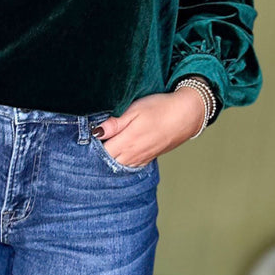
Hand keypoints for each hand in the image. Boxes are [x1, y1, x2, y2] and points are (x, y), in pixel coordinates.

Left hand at [90, 88, 205, 166]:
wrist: (186, 115)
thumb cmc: (160, 108)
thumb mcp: (135, 109)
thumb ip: (115, 123)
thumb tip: (96, 132)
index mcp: (128, 141)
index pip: (101, 152)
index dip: (92, 146)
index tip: (88, 137)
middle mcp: (133, 154)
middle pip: (107, 161)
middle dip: (98, 154)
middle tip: (92, 142)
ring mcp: (141, 158)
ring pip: (118, 166)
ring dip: (109, 159)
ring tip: (105, 146)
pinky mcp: (148, 159)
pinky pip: (129, 166)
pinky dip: (121, 162)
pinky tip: (119, 153)